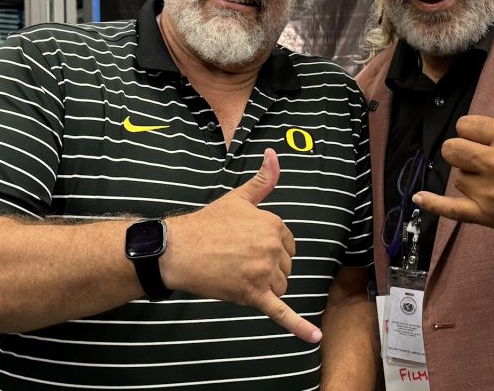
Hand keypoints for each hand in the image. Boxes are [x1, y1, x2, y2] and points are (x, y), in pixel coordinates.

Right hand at [160, 148, 321, 342]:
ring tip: (235, 273)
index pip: (287, 244)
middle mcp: (273, 247)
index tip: (246, 245)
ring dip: (264, 286)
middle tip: (236, 259)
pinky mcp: (254, 295)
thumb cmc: (207, 224)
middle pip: (285, 267)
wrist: (178, 249)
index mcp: (273, 224)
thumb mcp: (238, 198)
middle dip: (266, 268)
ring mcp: (264, 272)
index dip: (268, 248)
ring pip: (281, 287)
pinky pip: (281, 312)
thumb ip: (263, 181)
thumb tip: (275, 154)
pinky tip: (315, 338)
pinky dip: (299, 327)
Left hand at [413, 59, 493, 236]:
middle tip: (478, 154)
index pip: (466, 125)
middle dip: (461, 149)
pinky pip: (450, 209)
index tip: (484, 136)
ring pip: (456, 176)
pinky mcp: (486, 214)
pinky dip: (433, 203)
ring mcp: (489, 191)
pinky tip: (420, 197)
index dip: (472, 129)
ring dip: (467, 175)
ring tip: (491, 179)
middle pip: (452, 149)